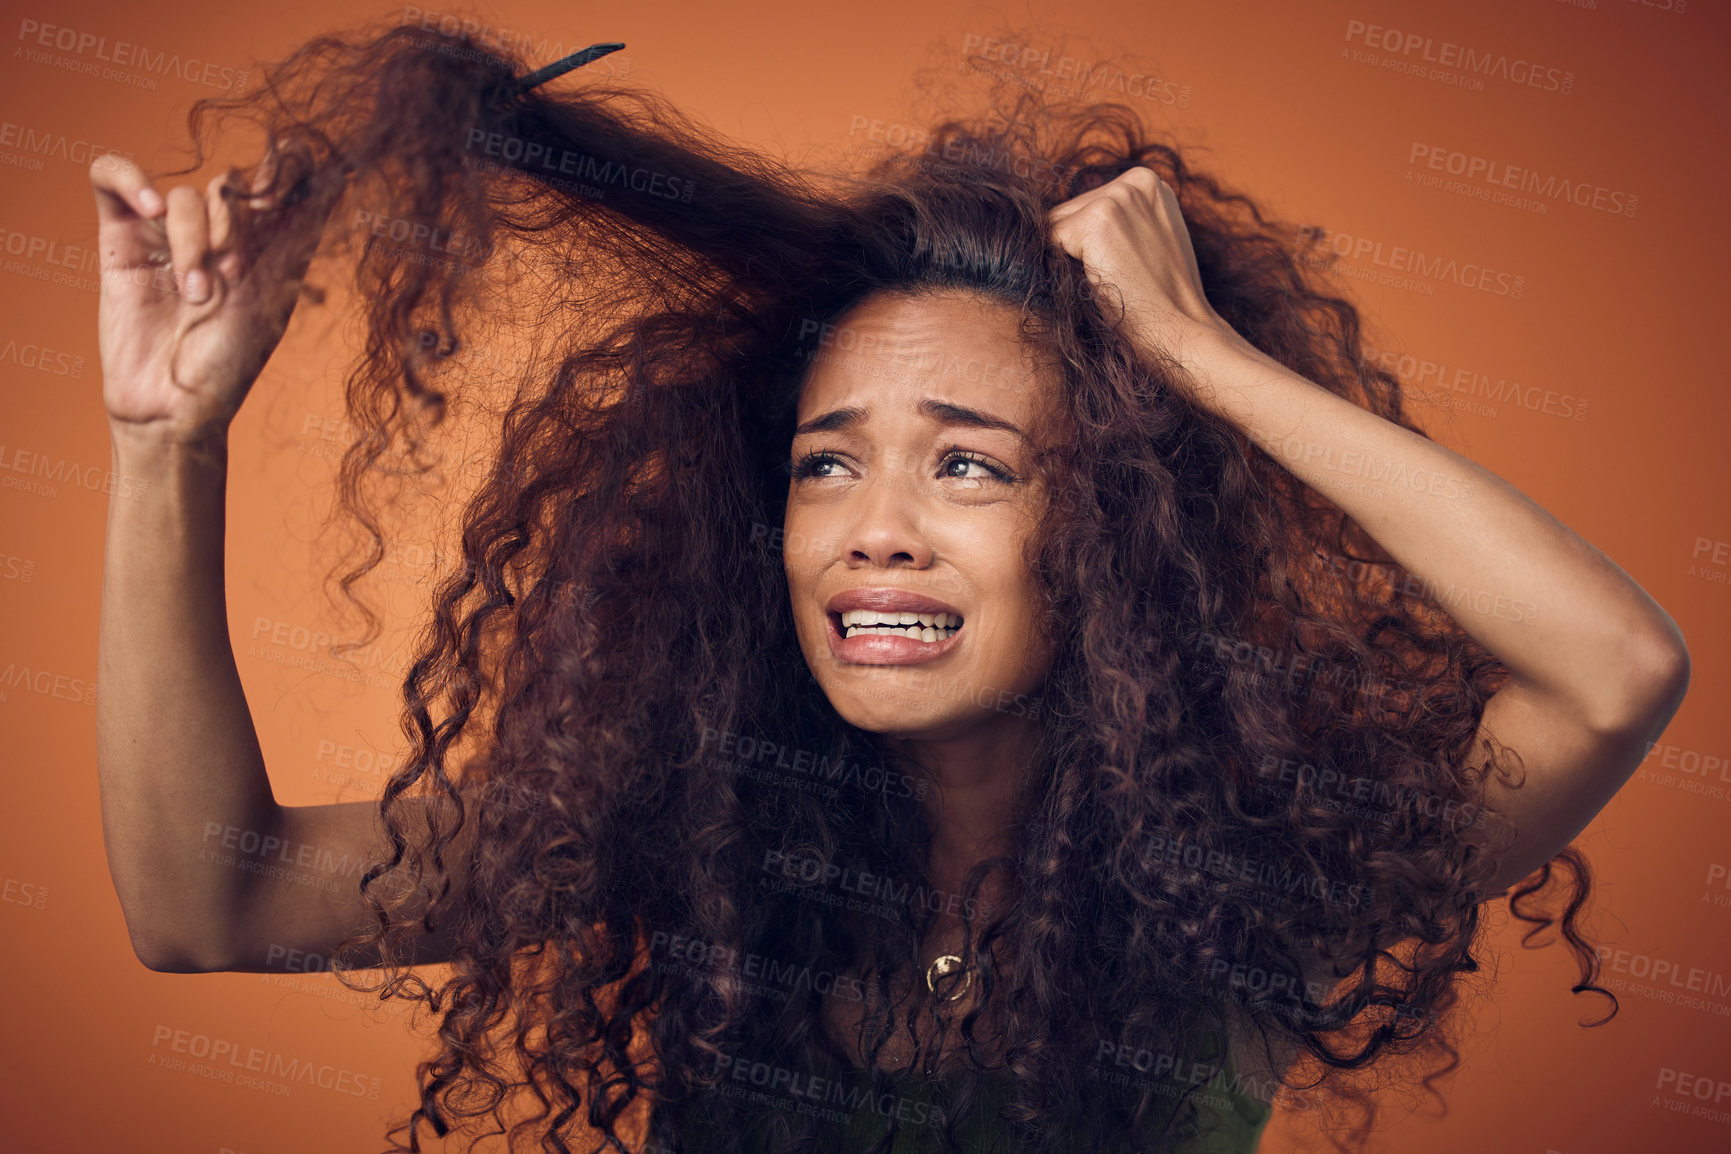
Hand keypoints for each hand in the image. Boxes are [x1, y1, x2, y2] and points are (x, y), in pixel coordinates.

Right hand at [90, 141, 343, 443]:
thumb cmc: (229, 361)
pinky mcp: (120, 235)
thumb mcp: (275, 293)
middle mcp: (221, 230)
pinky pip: (111, 176)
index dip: (286, 165)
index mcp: (267, 243)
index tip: (282, 192)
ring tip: (198, 291)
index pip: (281, 174)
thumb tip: (336, 173)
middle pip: (234, 184)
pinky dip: (130, 180)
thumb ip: (296, 233)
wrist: (174, 404)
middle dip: (237, 226)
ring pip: (187, 195)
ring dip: (195, 239)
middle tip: (233, 274)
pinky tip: (151, 209)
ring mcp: (169, 230)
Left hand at [1046, 166, 1247, 377]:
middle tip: (1111, 279)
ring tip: (1107, 280)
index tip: (1114, 268)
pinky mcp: (1097, 220)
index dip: (1083, 244)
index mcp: (1148, 182)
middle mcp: (1134, 181)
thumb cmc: (1162, 299)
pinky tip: (1096, 283)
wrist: (1180, 329)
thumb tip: (1061, 222)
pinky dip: (1059, 267)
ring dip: (1066, 258)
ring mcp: (1117, 197)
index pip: (1085, 204)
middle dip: (1072, 247)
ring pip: (1054, 225)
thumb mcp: (1149, 242)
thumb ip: (1121, 222)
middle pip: (1066, 210)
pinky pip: (1048, 241)